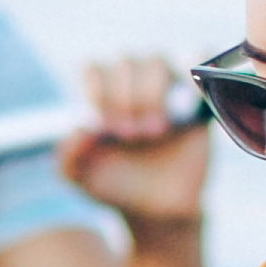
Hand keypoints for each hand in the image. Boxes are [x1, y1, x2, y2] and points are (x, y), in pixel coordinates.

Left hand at [63, 52, 209, 231]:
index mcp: (100, 94)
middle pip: (124, 61)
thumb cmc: (115, 186)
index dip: (96, 89)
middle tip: (128, 134)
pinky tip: (187, 95)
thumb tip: (79, 127)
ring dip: (151, 93)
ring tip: (153, 131)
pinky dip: (194, 68)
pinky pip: (199, 58)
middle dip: (124, 97)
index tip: (102, 125)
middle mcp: (131, 83)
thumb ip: (66, 157)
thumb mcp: (80, 178)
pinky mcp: (195, 96)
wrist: (156, 209)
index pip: (92, 67)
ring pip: (156, 61)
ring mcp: (165, 86)